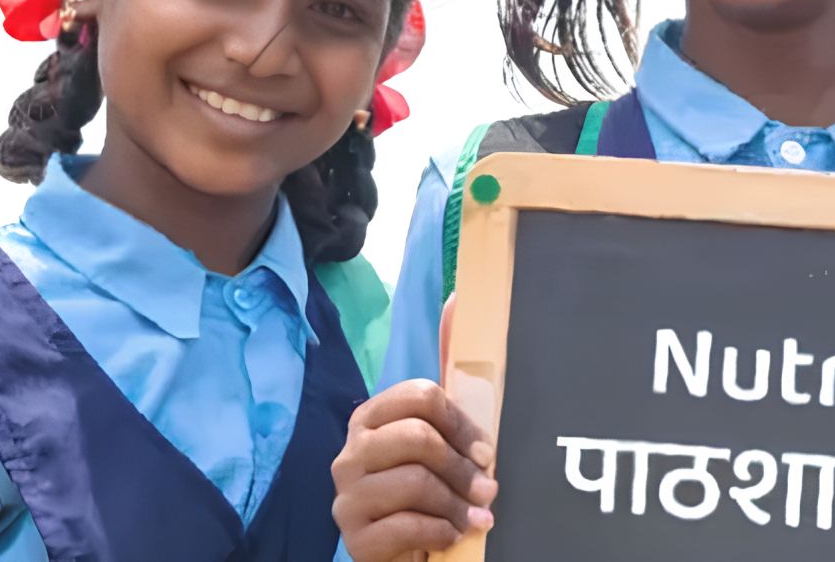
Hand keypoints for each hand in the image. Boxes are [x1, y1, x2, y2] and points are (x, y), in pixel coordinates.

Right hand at [332, 295, 497, 560]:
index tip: (486, 451)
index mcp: (371, 419)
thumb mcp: (439, 438)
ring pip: (414, 482)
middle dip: (462, 467)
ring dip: (456, 504)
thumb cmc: (424, 490)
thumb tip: (459, 298)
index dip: (462, 424)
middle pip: (417, 437)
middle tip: (488, 489)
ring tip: (476, 518)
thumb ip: (447, 383)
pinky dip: (439, 531)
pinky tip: (452, 534)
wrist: (397, 552)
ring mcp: (346, 496)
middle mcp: (350, 452)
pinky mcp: (353, 537)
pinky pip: (405, 525)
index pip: (419, 397)